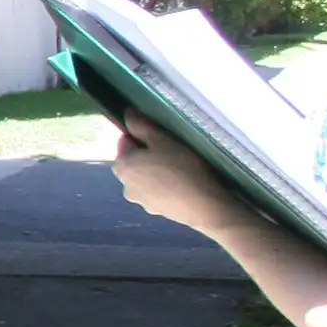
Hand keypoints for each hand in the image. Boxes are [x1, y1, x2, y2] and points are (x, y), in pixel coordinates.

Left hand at [113, 117, 259, 237]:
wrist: (205, 206)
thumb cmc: (182, 167)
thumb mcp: (162, 139)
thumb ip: (141, 126)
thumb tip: (127, 114)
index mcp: (121, 167)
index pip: (125, 142)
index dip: (142, 136)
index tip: (161, 137)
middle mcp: (125, 186)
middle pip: (135, 162)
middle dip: (149, 155)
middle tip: (173, 152)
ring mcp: (141, 202)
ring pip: (147, 178)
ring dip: (158, 171)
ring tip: (180, 169)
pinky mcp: (158, 212)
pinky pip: (159, 192)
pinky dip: (166, 186)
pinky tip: (184, 184)